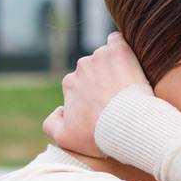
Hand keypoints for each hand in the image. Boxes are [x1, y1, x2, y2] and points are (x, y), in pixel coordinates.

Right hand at [42, 31, 151, 157]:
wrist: (127, 125)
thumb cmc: (98, 135)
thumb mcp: (65, 138)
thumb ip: (50, 124)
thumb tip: (59, 109)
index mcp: (69, 83)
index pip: (80, 84)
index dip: (93, 95)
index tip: (106, 105)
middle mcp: (81, 67)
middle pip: (93, 70)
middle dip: (103, 80)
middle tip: (119, 97)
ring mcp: (100, 56)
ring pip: (106, 57)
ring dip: (114, 67)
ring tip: (127, 85)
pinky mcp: (119, 51)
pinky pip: (118, 41)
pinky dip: (122, 49)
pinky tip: (129, 61)